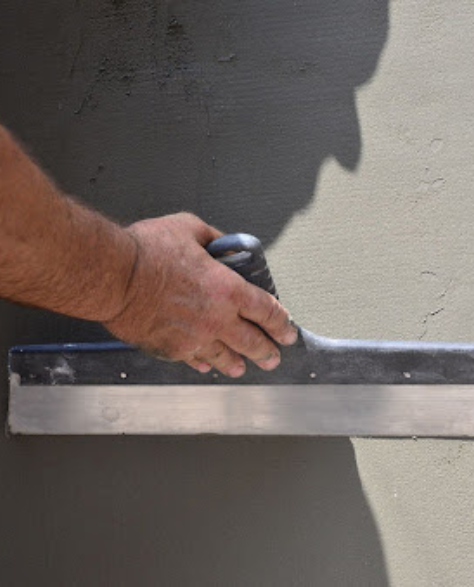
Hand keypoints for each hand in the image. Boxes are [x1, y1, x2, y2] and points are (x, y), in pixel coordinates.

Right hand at [104, 212, 297, 376]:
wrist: (114, 277)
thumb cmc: (147, 251)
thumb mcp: (189, 228)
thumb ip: (214, 239)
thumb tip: (224, 246)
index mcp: (227, 289)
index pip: (266, 311)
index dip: (281, 323)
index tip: (287, 330)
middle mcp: (216, 319)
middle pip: (252, 342)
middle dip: (267, 351)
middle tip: (274, 357)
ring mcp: (195, 338)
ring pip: (226, 357)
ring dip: (238, 363)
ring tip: (243, 368)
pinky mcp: (172, 349)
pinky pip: (195, 360)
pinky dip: (205, 363)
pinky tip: (208, 365)